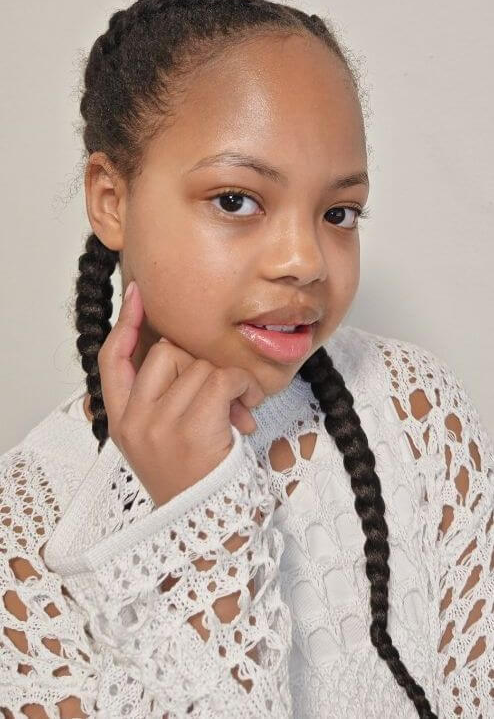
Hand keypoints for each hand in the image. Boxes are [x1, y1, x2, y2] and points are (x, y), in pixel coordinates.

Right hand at [97, 280, 265, 506]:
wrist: (206, 528)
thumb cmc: (192, 480)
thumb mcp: (161, 441)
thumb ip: (163, 400)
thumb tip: (186, 354)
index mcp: (122, 421)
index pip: (112, 359)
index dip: (124, 323)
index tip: (137, 294)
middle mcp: (134, 420)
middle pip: (166, 351)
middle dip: (199, 364)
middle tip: (218, 395)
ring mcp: (158, 425)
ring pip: (198, 364)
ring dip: (226, 380)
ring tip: (235, 411)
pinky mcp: (189, 429)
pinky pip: (221, 378)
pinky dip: (242, 388)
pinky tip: (245, 412)